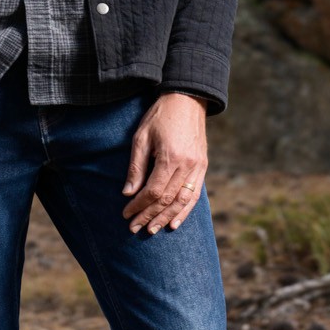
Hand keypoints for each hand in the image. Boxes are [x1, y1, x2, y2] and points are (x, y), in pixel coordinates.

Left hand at [121, 92, 207, 233]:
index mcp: (170, 157)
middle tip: (135, 229)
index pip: (153, 191)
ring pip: (182, 201)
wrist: (187, 100)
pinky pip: (194, 194)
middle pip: (167, 200)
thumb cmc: (159, 117)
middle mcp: (187, 165)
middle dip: (149, 216)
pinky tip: (175, 223)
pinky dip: (185, 211)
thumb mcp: (141, 137)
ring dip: (166, 218)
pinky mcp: (203, 166)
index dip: (139, 205)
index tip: (126, 213)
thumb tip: (128, 193)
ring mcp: (198, 167)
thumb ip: (136, 167)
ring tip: (152, 229)